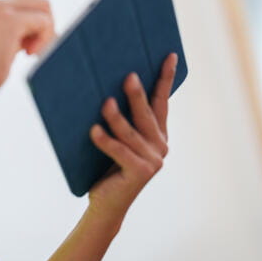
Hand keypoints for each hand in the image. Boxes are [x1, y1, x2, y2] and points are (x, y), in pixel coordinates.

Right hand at [0, 0, 54, 106]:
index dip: (39, 26)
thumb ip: (23, 32)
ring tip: (31, 52)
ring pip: (44, 11)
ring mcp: (4, 11)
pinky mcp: (11, 21)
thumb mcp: (8, 43)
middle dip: (47, 27)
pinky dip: (44, 39)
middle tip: (35, 49)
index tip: (30, 47)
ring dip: (46, 34)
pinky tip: (29, 54)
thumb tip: (53, 31)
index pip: (32, 4)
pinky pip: (44, 22)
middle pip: (41, 3)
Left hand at [87, 53, 177, 219]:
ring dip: (117, 117)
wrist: (106, 204)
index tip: (169, 56)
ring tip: (105, 102)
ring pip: (131, 133)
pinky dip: (105, 141)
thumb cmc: (106, 166)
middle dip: (138, 94)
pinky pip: (119, 151)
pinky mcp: (139, 173)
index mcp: (157, 134)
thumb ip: (119, 118)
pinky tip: (93, 131)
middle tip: (128, 75)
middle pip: (147, 114)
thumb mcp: (116, 138)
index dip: (165, 78)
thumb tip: (103, 86)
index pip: (162, 101)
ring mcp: (152, 161)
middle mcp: (159, 146)